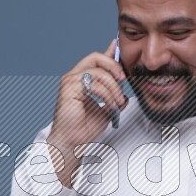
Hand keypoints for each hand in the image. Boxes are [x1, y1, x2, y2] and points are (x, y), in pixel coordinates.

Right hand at [47, 39, 127, 184]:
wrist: (72, 142)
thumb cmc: (83, 128)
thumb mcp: (106, 108)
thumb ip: (114, 97)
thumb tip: (125, 93)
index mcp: (80, 79)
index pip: (96, 60)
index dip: (110, 53)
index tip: (122, 53)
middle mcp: (73, 77)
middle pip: (96, 57)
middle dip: (114, 66)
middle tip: (123, 79)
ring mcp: (70, 81)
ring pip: (98, 71)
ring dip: (113, 87)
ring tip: (117, 102)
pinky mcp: (69, 88)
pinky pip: (94, 83)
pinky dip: (106, 94)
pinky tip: (110, 105)